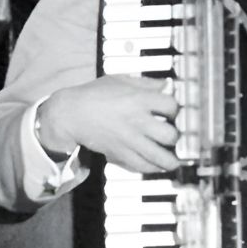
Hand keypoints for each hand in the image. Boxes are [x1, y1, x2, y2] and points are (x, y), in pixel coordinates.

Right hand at [37, 75, 178, 173]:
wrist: (70, 114)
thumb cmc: (93, 94)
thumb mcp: (121, 80)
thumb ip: (147, 83)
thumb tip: (168, 85)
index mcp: (139, 99)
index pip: (171, 106)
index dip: (175, 110)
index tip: (172, 112)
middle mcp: (137, 121)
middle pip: (170, 135)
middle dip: (176, 137)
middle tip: (173, 136)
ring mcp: (129, 140)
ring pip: (160, 156)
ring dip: (171, 160)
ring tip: (174, 160)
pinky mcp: (120, 153)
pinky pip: (142, 166)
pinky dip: (153, 168)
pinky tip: (157, 165)